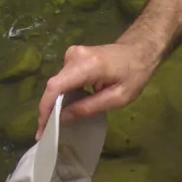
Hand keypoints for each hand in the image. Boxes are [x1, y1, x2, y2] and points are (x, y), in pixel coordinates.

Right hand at [36, 38, 160, 137]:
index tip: (42, 128)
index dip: (46, 108)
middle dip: (49, 110)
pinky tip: (67, 107)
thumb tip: (62, 118)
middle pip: (54, 86)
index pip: (55, 86)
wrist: (139, 49)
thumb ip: (88, 108)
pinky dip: (63, 94)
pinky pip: (63, 79)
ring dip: (56, 103)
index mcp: (87, 65)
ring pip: (57, 84)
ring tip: (56, 124)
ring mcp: (72, 54)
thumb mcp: (117, 98)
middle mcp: (74, 56)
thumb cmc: (134, 74)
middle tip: (47, 132)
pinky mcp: (73, 56)